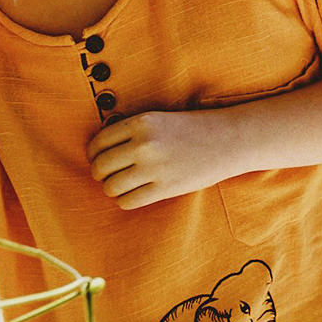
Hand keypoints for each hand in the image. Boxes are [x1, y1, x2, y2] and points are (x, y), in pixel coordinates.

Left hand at [86, 110, 238, 210]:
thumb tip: (98, 154)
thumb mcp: (158, 120)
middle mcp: (144, 144)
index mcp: (141, 122)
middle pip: (100, 167)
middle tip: (110, 175)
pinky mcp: (164, 188)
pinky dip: (126, 201)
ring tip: (123, 186)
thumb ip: (130, 132)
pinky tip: (135, 194)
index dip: (94, 155)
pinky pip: (128, 201)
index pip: (98, 143)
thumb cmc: (192, 129)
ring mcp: (154, 167)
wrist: (228, 140)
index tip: (100, 159)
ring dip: (112, 189)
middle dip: (101, 174)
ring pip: (111, 187)